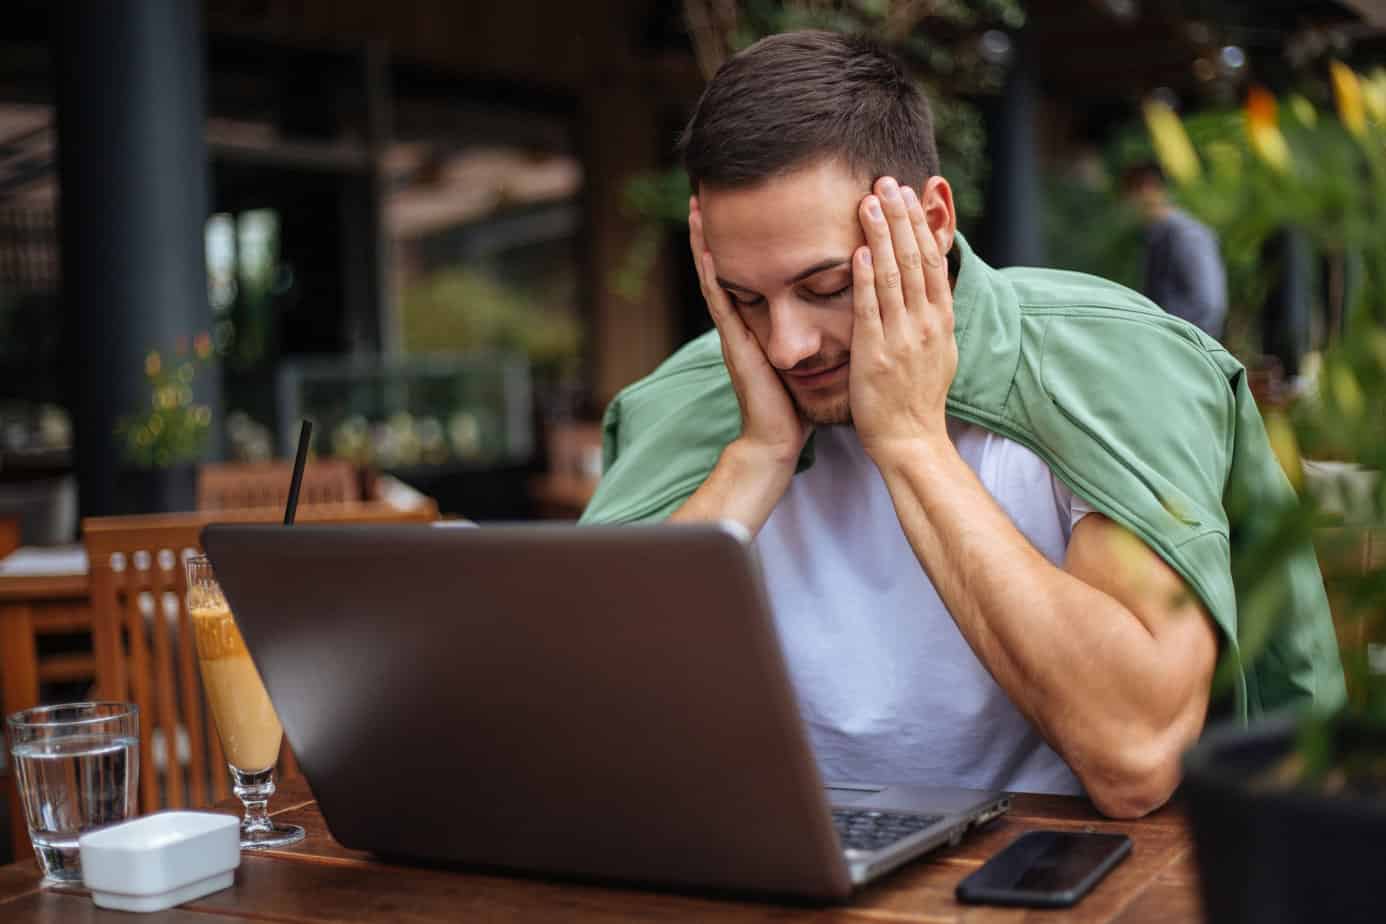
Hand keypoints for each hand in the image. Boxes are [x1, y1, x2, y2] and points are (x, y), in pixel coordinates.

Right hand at [689, 196, 808, 466]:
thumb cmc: (798, 400)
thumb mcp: (812, 351)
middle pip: (728, 264)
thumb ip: (819, 326)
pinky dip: (710, 275)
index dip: (746, 237)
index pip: (751, 269)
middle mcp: (744, 320)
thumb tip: (849, 297)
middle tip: (707, 189)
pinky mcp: (734, 344)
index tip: (748, 200)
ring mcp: (734, 331)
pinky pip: (720, 303)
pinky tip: (706, 249)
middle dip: (716, 229)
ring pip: (716, 276)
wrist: (779, 438)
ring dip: (704, 241)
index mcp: (763, 319)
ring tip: (696, 206)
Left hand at [848, 177, 956, 459]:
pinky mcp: (876, 352)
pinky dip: (865, 276)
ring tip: (869, 200)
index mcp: (941, 320)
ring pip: (894, 274)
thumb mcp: (938, 351)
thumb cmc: (917, 399)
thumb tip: (934, 287)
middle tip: (887, 181)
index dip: (921, 224)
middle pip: (916, 258)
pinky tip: (859, 249)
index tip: (910, 193)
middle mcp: (926, 323)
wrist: (910, 440)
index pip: (934, 260)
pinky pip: (870, 307)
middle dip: (901, 216)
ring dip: (881, 234)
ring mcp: (902, 337)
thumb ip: (934, 316)